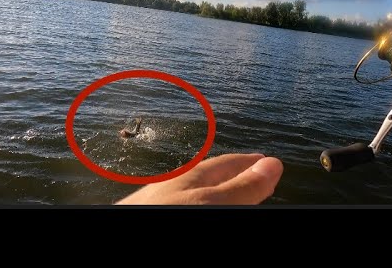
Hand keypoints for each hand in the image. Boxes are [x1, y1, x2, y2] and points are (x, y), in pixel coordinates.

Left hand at [115, 153, 283, 204]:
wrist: (119, 230)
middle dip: (230, 173)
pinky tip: (183, 203)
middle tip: (250, 173)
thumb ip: (242, 187)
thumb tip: (273, 163)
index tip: (266, 162)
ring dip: (209, 189)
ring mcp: (156, 199)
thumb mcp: (213, 203)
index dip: (250, 164)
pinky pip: (174, 198)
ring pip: (189, 189)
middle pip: (209, 175)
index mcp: (193, 176)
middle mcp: (173, 184)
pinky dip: (190, 198)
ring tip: (222, 191)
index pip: (229, 164)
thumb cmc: (167, 213)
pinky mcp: (147, 206)